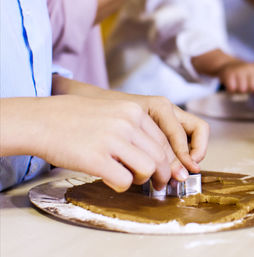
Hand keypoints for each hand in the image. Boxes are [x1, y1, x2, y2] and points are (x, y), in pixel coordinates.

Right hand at [50, 75, 209, 182]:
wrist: (41, 120)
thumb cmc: (75, 119)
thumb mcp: (112, 112)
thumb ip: (135, 130)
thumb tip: (158, 157)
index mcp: (133, 112)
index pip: (164, 141)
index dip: (168, 160)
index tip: (167, 172)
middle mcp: (127, 123)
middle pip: (160, 157)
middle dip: (163, 175)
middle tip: (158, 185)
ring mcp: (112, 140)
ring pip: (148, 169)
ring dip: (142, 180)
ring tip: (130, 179)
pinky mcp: (97, 158)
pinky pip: (124, 181)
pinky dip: (121, 186)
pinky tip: (110, 179)